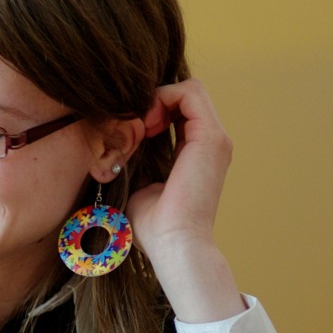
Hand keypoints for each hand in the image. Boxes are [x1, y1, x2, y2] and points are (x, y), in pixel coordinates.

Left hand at [126, 79, 243, 322]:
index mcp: (199, 153)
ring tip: (142, 123)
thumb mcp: (140, 183)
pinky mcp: (212, 138)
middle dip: (156, 99)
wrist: (174, 243)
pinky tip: (147, 122)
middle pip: (187, 96)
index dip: (155, 109)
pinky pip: (191, 93)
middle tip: (136, 123)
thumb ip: (136, 161)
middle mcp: (212, 143)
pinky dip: (165, 98)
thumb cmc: (154, 224)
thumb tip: (116, 147)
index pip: (182, 111)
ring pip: (190, 89)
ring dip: (159, 97)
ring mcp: (216, 139)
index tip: (134, 130)